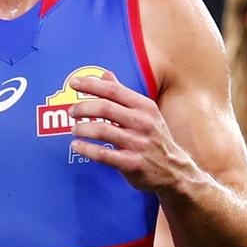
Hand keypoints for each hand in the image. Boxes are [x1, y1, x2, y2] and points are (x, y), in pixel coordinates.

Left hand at [68, 70, 197, 193]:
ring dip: (82, 128)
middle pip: (105, 108)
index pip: (113, 90)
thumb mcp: (145, 113)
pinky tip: (76, 145)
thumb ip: (123, 94)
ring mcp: (138, 144)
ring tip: (74, 129)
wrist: (175, 172)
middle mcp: (143, 123)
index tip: (73, 83)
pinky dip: (86, 149)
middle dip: (82, 107)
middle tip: (71, 112)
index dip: (91, 85)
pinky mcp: (132, 164)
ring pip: (102, 130)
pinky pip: (102, 154)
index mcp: (145, 107)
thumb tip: (106, 74)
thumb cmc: (154, 138)